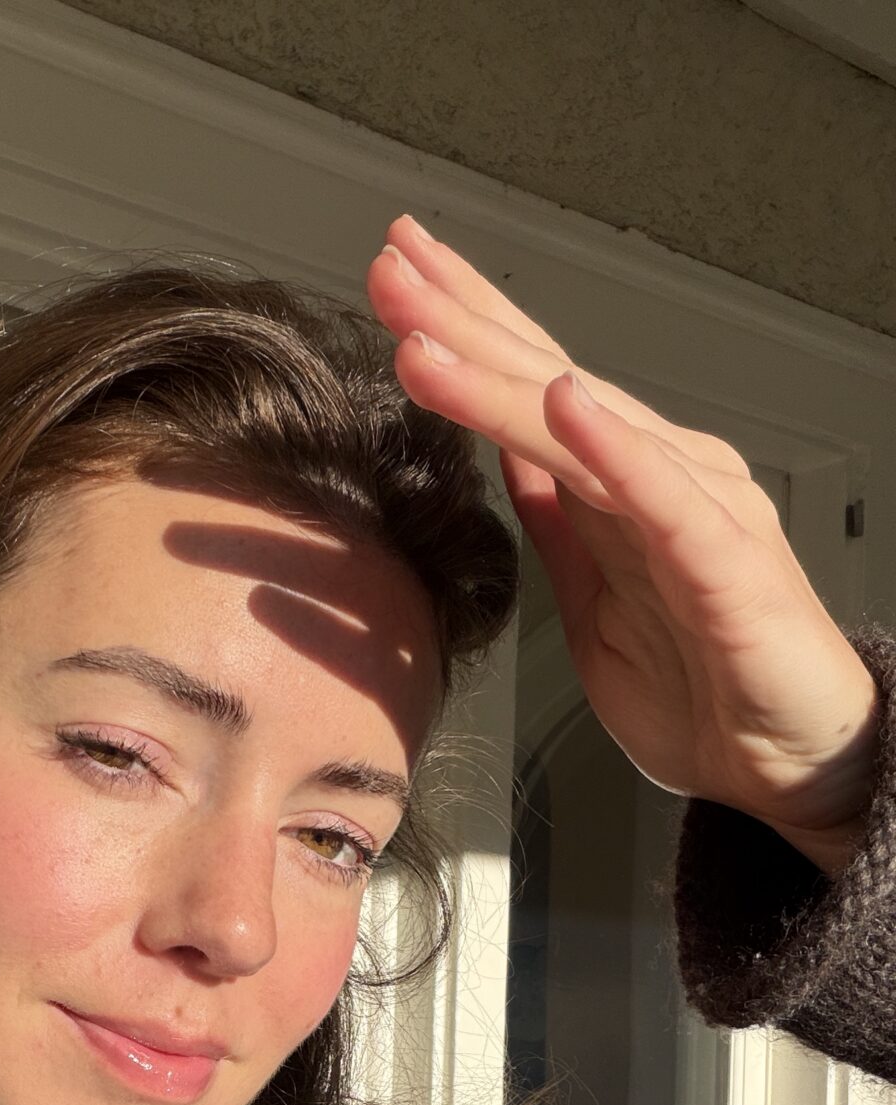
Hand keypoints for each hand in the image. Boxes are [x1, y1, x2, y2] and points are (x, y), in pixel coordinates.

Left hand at [365, 215, 880, 875]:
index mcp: (620, 483)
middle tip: (390, 269)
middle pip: (548, 381)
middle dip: (463, 322)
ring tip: (425, 341)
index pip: (531, 385)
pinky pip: (663, 498)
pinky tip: (565, 404)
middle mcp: (662, 473)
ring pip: (585, 430)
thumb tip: (506, 457)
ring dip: (499, 381)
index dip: (464, 326)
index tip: (394, 275)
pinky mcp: (727, 566)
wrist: (785, 765)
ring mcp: (698, 510)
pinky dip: (613, 448)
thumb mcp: (593, 598)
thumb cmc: (704, 686)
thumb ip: (556, 522)